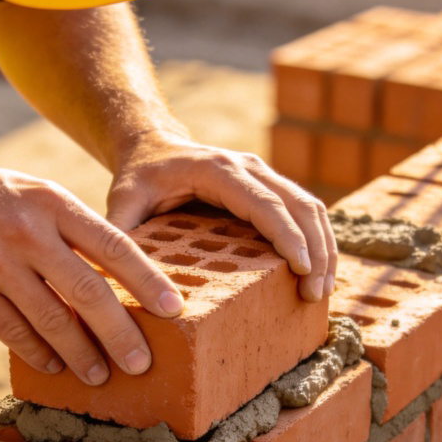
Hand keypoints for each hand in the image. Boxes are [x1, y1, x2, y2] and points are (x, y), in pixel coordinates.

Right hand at [0, 157, 184, 382]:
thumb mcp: (25, 194)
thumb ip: (66, 229)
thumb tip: (114, 277)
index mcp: (50, 202)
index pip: (112, 244)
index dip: (147, 280)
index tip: (174, 309)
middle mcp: (26, 231)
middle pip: (88, 291)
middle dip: (120, 333)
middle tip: (143, 364)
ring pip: (51, 320)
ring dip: (80, 354)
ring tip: (100, 376)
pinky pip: (13, 332)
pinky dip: (38, 354)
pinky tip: (54, 366)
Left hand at [107, 129, 337, 301]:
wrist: (152, 146)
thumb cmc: (139, 177)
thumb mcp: (123, 200)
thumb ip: (121, 231)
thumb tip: (118, 277)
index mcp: (218, 169)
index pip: (265, 202)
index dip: (287, 235)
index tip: (302, 269)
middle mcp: (249, 167)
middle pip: (299, 204)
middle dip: (315, 250)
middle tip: (314, 294)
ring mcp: (264, 175)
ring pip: (311, 207)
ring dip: (323, 248)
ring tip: (320, 292)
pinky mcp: (270, 187)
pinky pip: (305, 210)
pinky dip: (317, 241)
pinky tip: (317, 274)